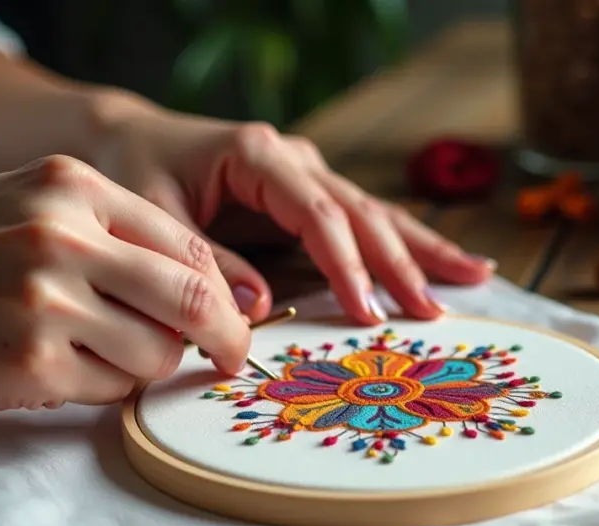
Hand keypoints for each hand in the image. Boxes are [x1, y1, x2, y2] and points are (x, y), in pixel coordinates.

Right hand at [0, 155, 250, 415]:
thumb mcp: (29, 206)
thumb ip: (113, 232)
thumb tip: (209, 287)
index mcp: (71, 186)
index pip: (189, 246)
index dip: (225, 293)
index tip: (236, 320)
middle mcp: (62, 237)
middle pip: (191, 299)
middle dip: (226, 338)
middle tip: (232, 358)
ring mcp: (45, 301)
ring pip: (157, 353)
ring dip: (148, 364)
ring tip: (98, 352)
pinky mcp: (30, 363)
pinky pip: (114, 389)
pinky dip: (106, 387)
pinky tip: (61, 369)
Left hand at [88, 96, 496, 324]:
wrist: (124, 139)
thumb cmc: (132, 171)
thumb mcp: (154, 217)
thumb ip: (207, 262)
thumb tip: (260, 310)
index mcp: (257, 154)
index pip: (318, 214)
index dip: (347, 266)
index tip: (367, 313)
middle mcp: (292, 158)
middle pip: (361, 213)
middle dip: (404, 263)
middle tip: (439, 310)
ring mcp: (306, 172)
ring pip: (374, 213)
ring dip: (421, 250)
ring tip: (474, 276)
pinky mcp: (307, 193)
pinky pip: (362, 221)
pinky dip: (403, 244)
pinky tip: (442, 261)